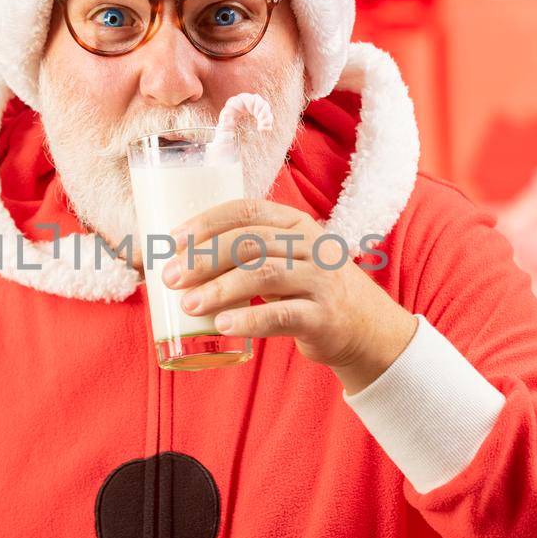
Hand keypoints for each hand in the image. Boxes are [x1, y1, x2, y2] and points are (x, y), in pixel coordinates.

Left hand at [162, 198, 418, 393]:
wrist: (366, 328)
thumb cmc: (309, 290)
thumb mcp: (288, 258)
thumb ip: (248, 253)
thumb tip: (176, 260)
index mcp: (296, 223)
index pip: (248, 209)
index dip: (208, 222)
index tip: (173, 240)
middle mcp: (312, 245)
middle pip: (250, 241)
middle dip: (204, 258)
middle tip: (170, 277)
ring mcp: (321, 280)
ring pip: (264, 274)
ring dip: (220, 288)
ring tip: (188, 303)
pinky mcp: (324, 316)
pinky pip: (282, 315)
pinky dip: (249, 319)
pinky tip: (222, 325)